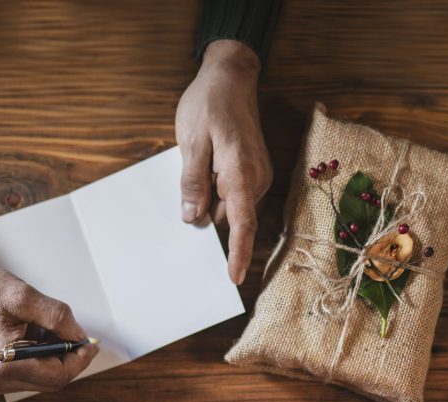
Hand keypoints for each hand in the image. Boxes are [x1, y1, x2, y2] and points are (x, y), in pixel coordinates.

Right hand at [0, 244, 96, 395]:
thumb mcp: (22, 295)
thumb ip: (56, 316)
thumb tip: (78, 335)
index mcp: (3, 364)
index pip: (58, 376)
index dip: (79, 360)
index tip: (89, 344)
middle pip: (49, 380)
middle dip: (63, 355)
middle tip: (62, 329)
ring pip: (37, 379)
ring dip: (46, 356)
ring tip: (32, 328)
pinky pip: (21, 377)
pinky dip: (31, 359)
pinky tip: (20, 337)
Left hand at [176, 39, 272, 284]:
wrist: (231, 76)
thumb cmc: (209, 104)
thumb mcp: (191, 141)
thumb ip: (193, 181)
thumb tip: (192, 218)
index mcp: (241, 174)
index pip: (242, 224)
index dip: (238, 253)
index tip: (234, 278)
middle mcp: (256, 179)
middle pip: (233, 219)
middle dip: (211, 224)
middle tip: (190, 209)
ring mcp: (257, 176)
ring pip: (232, 209)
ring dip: (212, 207)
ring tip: (196, 180)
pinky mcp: (253, 172)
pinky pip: (234, 196)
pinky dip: (217, 196)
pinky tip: (203, 179)